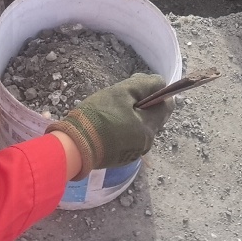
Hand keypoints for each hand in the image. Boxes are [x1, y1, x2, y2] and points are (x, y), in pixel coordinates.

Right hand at [47, 73, 172, 177]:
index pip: (168, 106)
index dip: (158, 92)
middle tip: (123, 97)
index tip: (141, 87)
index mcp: (148, 127)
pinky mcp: (121, 158)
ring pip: (141, 127)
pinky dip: (124, 128)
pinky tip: (108, 123)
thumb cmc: (97, 115)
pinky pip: (130, 138)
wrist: (73, 146)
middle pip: (154, 117)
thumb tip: (161, 83)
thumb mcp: (121, 92)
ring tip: (113, 109)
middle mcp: (146, 143)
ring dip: (133, 116)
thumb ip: (144, 85)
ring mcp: (134, 152)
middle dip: (144, 104)